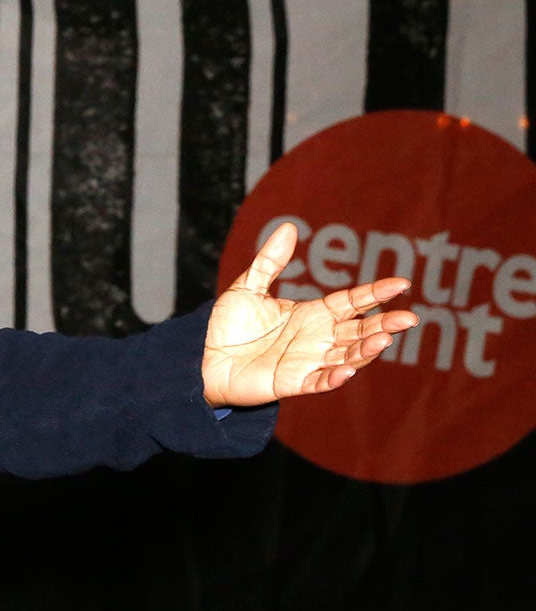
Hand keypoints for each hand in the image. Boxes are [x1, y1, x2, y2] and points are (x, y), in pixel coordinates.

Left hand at [202, 222, 416, 406]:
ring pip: (347, 356)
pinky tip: (346, 371)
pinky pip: (319, 382)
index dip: (376, 293)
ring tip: (383, 340)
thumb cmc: (229, 326)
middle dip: (384, 325)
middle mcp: (317, 338)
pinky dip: (333, 378)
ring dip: (365, 351)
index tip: (401, 284)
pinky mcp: (292, 383)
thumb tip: (289, 227)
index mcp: (312, 314)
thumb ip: (270, 261)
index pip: (352, 302)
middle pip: (359, 331)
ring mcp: (308, 362)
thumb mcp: (247, 288)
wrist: (203, 359)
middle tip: (408, 319)